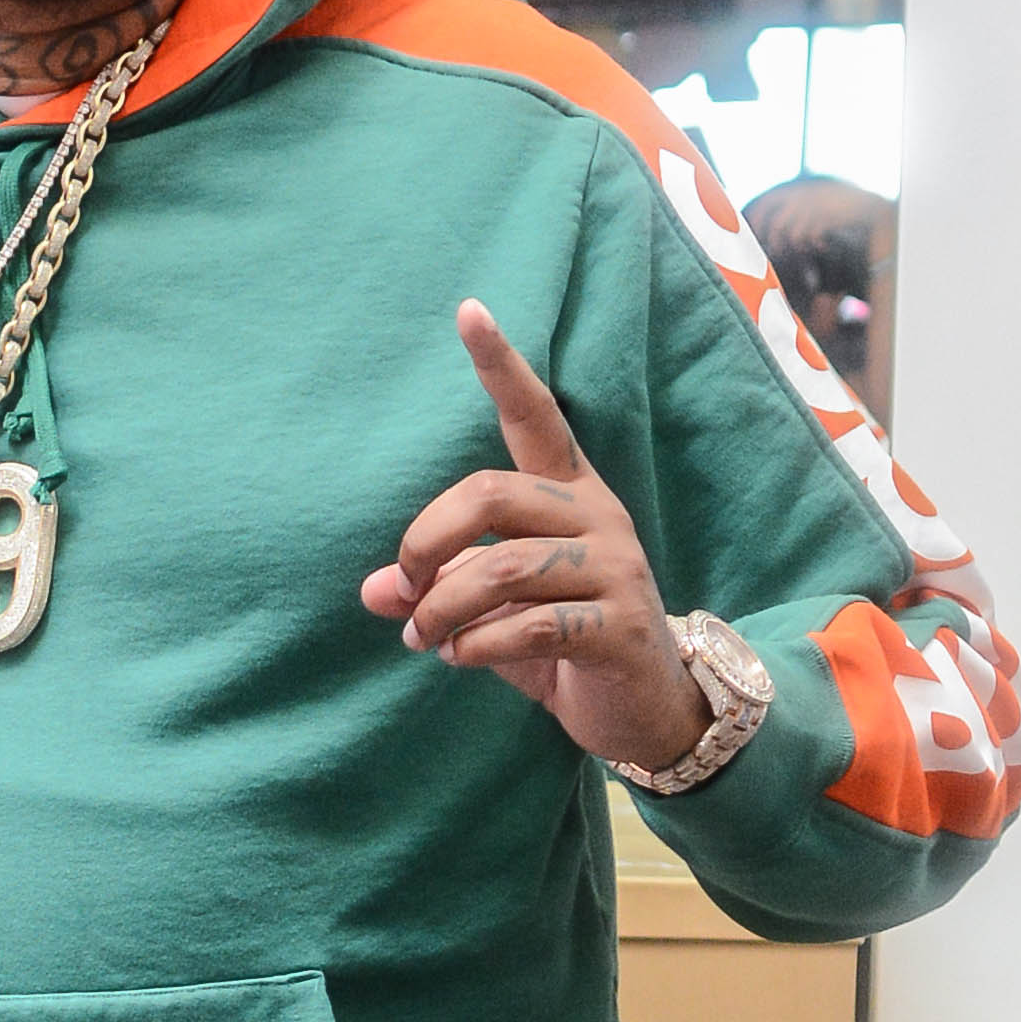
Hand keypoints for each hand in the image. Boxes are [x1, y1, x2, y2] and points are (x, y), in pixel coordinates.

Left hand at [362, 304, 706, 777]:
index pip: (535, 415)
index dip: (502, 364)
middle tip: (405, 590)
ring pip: (501, 567)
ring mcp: (615, 568)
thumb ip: (441, 589)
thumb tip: (374, 590)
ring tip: (423, 639)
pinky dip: (477, 645)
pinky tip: (461, 658)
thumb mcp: (492, 614)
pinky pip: (530, 625)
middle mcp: (596, 516)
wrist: (646, 710)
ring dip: (443, 611)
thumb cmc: (564, 645)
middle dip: (427, 543)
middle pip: (491, 494)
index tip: (468, 311)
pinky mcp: (620, 625)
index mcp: (568, 494)